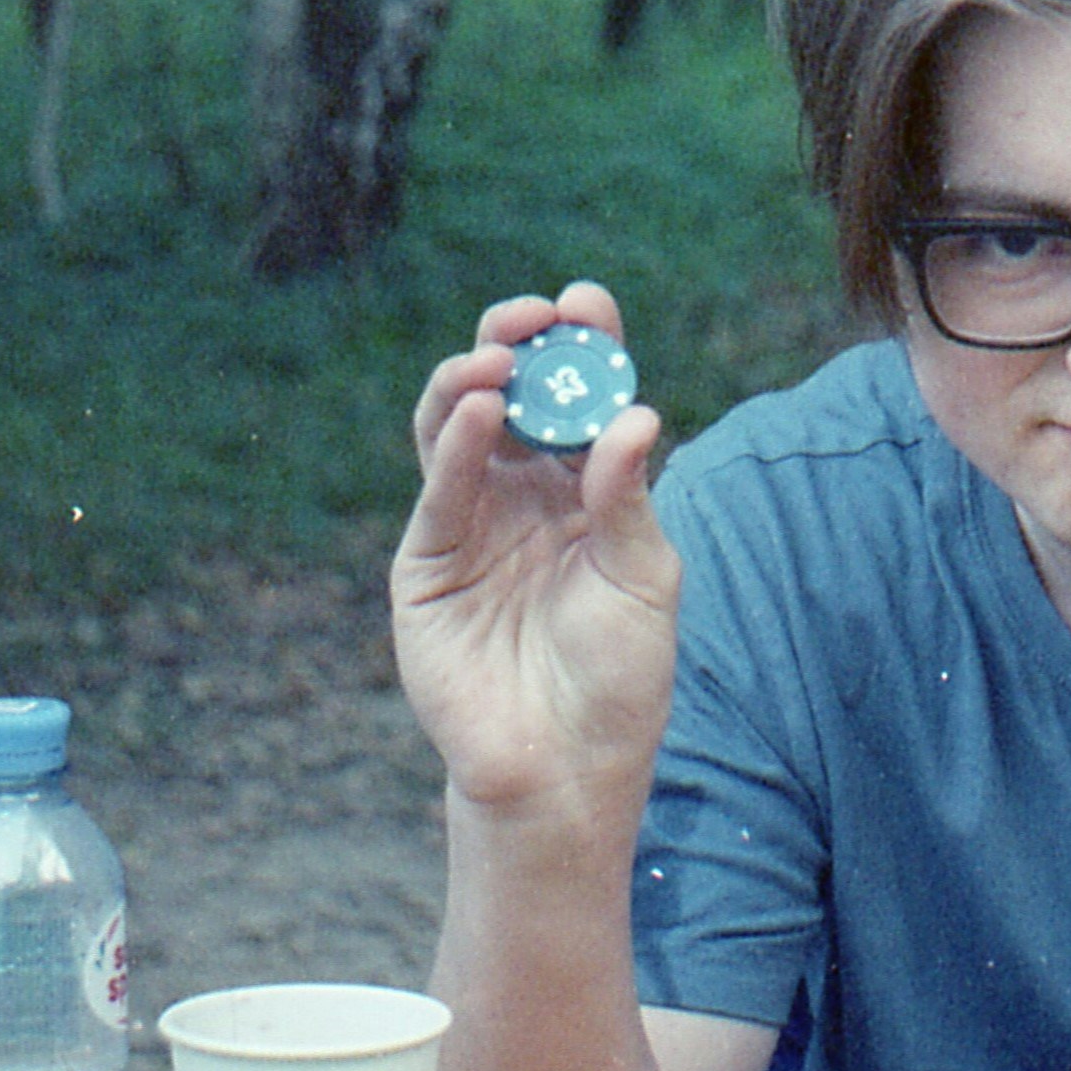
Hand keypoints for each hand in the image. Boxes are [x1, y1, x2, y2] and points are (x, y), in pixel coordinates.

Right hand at [392, 282, 679, 818]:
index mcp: (584, 490)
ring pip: (456, 428)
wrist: (563, 766)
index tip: (588, 304)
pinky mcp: (427, 562)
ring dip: (472, 382)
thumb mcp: (643, 580)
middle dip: (519, 346)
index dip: (582, 347)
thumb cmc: (618, 677)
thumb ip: (628, 499)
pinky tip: (477, 410)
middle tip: (533, 316)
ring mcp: (470, 524)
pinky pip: (440, 491)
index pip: (580, 398)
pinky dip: (454, 445)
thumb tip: (636, 416)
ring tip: (496, 358)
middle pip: (512, 397)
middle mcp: (523, 494)